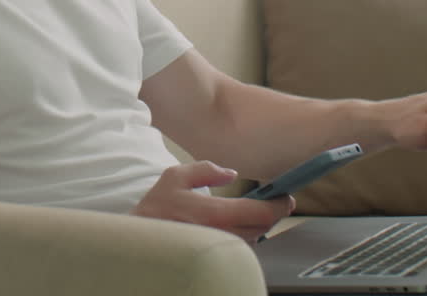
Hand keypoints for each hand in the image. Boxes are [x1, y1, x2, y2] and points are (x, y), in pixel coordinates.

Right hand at [131, 161, 294, 242]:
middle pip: (263, 227)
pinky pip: (242, 245)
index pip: (261, 212)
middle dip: (272, 212)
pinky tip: (239, 223)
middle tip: (274, 200)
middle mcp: (222, 235)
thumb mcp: (175, 177)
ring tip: (256, 209)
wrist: (140, 241)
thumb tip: (229, 173)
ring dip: (259, 223)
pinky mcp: (218, 256)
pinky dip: (247, 232)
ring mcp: (220, 248)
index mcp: (215, 213)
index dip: (279, 205)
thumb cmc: (156, 209)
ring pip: (254, 238)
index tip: (286, 197)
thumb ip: (205, 169)